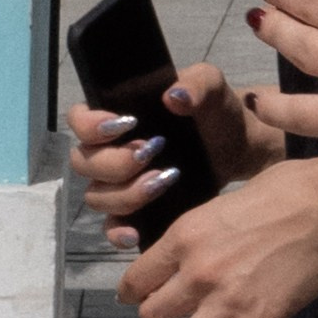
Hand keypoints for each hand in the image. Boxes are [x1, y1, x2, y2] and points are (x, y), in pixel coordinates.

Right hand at [65, 60, 267, 236]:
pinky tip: (136, 234)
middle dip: (116, 162)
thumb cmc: (215, 111)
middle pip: (84, 163)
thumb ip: (196, 84)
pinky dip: (118, 232)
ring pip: (96, 196)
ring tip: (166, 180)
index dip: (90, 125)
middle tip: (153, 152)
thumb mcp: (211, 88)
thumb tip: (173, 96)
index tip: (128, 124)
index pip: (78, 119)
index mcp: (116, 116)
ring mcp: (120, 184)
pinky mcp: (136, 211)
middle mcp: (110, 151)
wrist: (239, 146)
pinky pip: (111, 226)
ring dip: (126, 193)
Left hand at [114, 154, 317, 317]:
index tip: (135, 297)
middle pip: (153, 315)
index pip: (136, 279)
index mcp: (185, 237)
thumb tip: (191, 251)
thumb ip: (199, 234)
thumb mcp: (222, 203)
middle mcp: (197, 273)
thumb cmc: (282, 191)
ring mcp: (228, 302)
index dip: (131, 293)